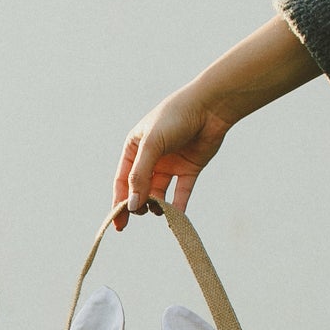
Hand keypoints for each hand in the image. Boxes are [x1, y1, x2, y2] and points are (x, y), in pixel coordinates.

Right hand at [111, 15, 320, 227]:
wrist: (211, 106)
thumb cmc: (176, 118)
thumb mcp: (151, 146)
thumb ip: (140, 176)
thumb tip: (131, 205)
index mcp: (134, 148)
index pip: (123, 180)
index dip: (119, 202)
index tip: (118, 223)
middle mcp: (150, 157)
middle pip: (139, 188)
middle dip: (138, 204)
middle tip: (140, 215)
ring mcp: (170, 163)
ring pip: (159, 191)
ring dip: (157, 204)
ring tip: (158, 211)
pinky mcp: (189, 168)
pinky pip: (181, 191)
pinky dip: (178, 204)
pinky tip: (176, 216)